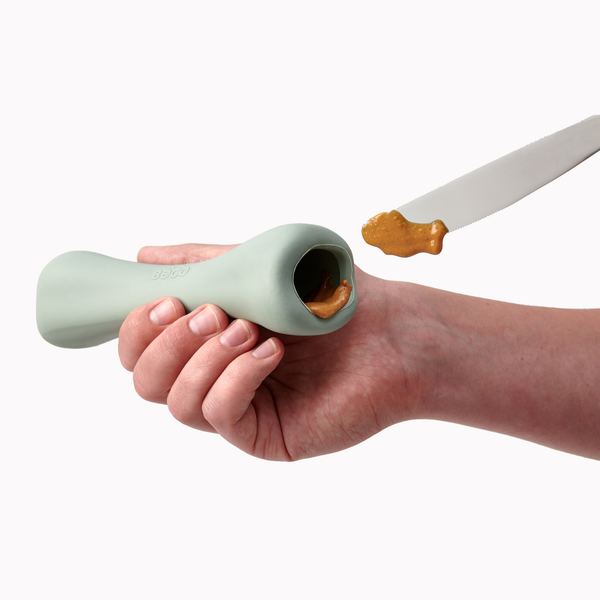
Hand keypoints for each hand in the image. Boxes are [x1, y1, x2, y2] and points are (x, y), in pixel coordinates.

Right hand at [118, 243, 417, 460]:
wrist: (392, 332)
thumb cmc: (332, 297)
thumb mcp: (261, 266)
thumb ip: (203, 262)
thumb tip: (144, 256)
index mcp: (207, 339)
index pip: (142, 348)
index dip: (138, 328)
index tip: (166, 301)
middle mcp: (215, 376)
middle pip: (146, 381)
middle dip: (166, 345)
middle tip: (207, 314)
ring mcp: (239, 406)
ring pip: (178, 403)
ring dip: (205, 359)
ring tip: (249, 330)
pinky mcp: (263, 433)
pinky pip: (220, 415)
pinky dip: (236, 379)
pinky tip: (270, 353)